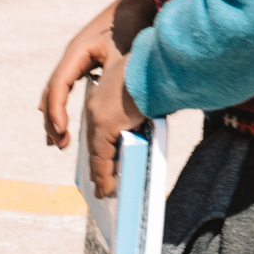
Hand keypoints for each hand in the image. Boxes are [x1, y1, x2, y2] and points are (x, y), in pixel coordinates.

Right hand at [39, 0, 153, 153]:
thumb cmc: (135, 23)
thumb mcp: (125, 54)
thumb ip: (116, 80)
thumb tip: (113, 111)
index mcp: (77, 52)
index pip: (58, 87)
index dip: (57, 111)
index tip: (62, 132)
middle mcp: (73, 55)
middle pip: (53, 91)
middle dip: (53, 119)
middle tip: (59, 145)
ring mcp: (79, 56)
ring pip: (57, 90)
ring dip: (55, 114)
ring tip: (58, 140)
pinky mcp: (89, 58)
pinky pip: (69, 85)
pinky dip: (64, 104)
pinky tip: (65, 121)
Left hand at [80, 46, 144, 200]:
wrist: (159, 63)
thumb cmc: (157, 74)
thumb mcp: (142, 92)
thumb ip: (135, 110)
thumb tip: (139, 127)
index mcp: (103, 94)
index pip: (97, 126)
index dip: (99, 146)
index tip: (101, 160)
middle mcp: (95, 106)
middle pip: (94, 142)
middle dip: (98, 163)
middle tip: (100, 182)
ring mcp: (99, 115)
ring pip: (97, 152)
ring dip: (101, 173)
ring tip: (103, 190)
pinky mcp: (106, 124)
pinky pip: (103, 158)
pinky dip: (104, 175)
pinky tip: (105, 188)